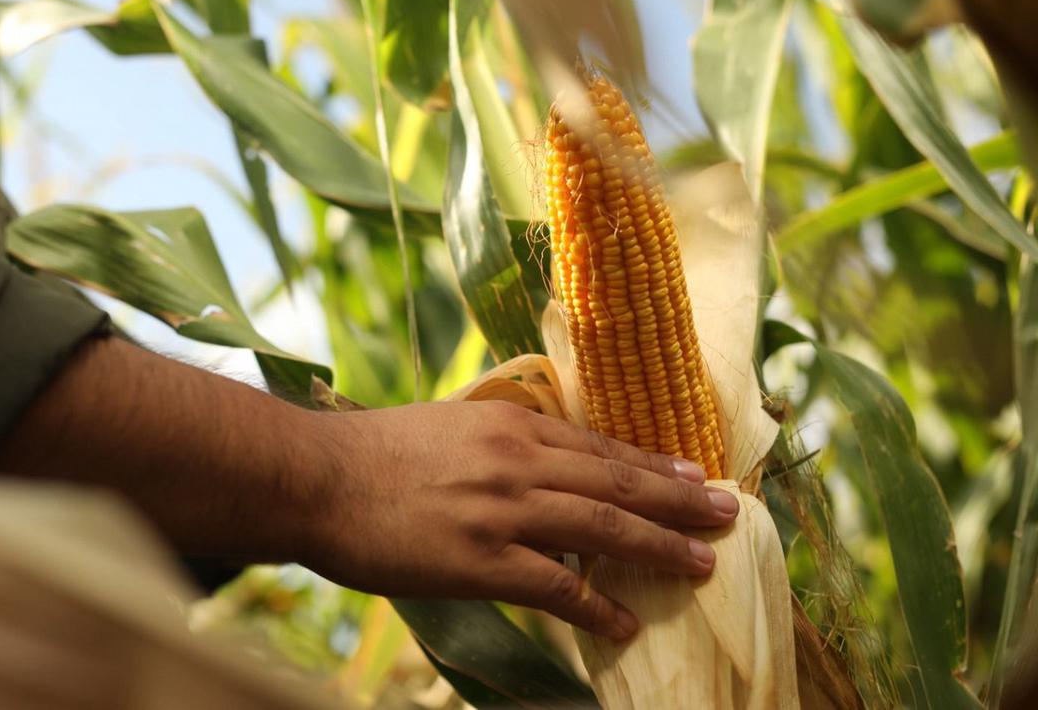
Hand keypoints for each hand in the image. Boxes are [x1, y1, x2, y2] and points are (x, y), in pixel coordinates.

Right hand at [299, 401, 739, 639]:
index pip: (600, 446)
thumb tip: (542, 462)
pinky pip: (557, 586)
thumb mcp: (449, 424)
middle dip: (678, 500)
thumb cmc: (374, 451)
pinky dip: (596, 607)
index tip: (695, 473)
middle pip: (617, 482)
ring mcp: (504, 510)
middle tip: (727, 511)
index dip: (653, 464)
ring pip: (602, 528)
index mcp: (510, 423)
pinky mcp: (481, 561)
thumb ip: (500, 440)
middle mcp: (518, 460)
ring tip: (702, 563)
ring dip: (659, 547)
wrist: (318, 477)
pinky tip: (624, 623)